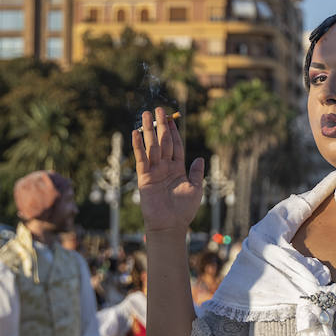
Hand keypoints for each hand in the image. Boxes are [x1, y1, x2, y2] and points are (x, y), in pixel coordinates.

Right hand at [132, 108, 204, 232]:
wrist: (171, 225)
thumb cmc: (184, 210)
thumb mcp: (195, 188)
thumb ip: (196, 172)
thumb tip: (200, 158)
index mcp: (178, 168)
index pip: (175, 145)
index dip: (173, 132)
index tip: (172, 118)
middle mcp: (165, 167)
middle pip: (163, 142)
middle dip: (161, 125)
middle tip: (158, 109)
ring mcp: (154, 171)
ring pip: (152, 146)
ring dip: (149, 130)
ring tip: (146, 115)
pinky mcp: (144, 178)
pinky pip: (141, 159)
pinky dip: (138, 146)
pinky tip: (136, 133)